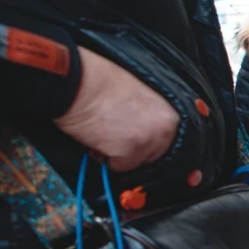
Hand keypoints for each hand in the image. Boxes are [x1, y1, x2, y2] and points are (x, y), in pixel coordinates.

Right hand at [54, 49, 179, 171]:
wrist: (79, 84)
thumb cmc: (102, 82)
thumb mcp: (139, 94)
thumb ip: (149, 115)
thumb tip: (144, 126)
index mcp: (169, 115)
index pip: (164, 142)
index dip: (143, 140)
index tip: (130, 135)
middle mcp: (164, 130)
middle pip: (151, 156)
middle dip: (132, 150)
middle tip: (113, 133)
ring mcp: (147, 142)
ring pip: (133, 163)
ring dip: (116, 154)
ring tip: (103, 132)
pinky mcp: (127, 152)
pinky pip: (117, 166)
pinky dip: (104, 156)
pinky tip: (96, 137)